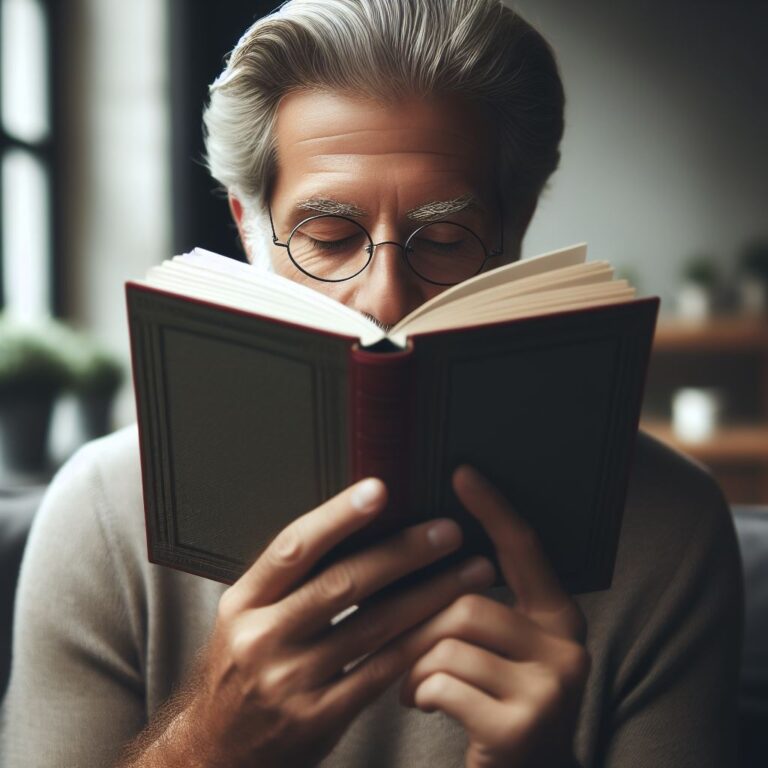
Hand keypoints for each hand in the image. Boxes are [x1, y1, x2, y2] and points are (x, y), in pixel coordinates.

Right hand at [182, 477, 496, 767]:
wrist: (216, 752)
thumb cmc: (239, 671)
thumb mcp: (242, 618)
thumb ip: (286, 581)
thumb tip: (349, 525)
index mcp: (243, 602)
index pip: (293, 548)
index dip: (338, 516)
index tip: (379, 489)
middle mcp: (262, 638)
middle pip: (342, 583)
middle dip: (403, 552)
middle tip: (448, 530)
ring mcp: (290, 682)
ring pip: (373, 626)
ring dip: (429, 595)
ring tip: (468, 572)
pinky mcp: (319, 719)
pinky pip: (380, 671)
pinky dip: (418, 643)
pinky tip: (446, 623)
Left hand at [397, 466, 589, 767]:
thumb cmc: (497, 706)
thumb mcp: (503, 652)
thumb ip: (484, 607)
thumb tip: (430, 555)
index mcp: (558, 617)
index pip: (523, 547)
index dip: (491, 507)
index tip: (460, 472)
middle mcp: (568, 646)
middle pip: (467, 602)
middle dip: (420, 625)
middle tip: (401, 648)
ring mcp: (551, 688)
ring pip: (450, 642)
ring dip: (414, 663)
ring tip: (412, 682)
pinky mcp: (523, 726)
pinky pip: (444, 682)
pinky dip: (420, 691)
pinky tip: (423, 703)